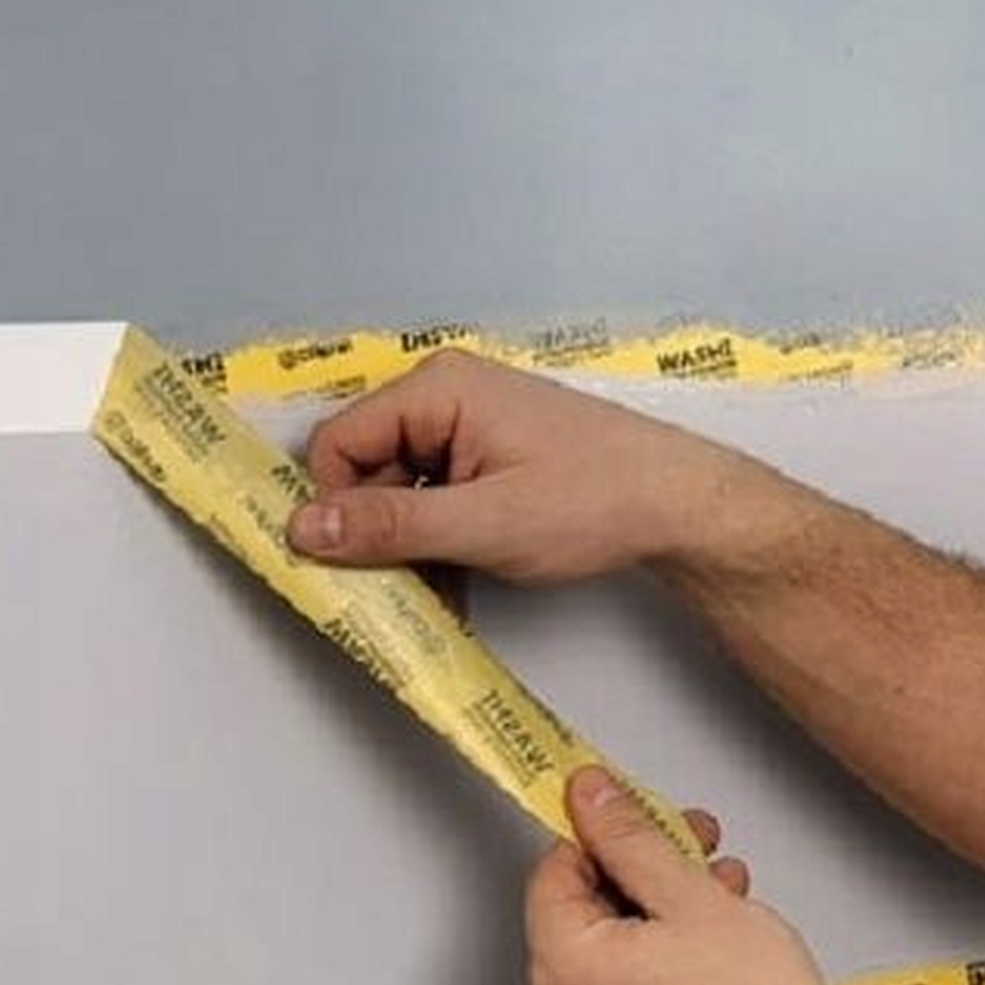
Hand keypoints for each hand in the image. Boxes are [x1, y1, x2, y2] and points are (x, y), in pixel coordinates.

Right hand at [285, 351, 737, 584]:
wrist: (679, 506)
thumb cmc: (596, 501)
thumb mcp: (483, 525)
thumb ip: (390, 525)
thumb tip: (305, 528)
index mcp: (437, 389)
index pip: (338, 443)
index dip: (336, 508)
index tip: (351, 566)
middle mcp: (446, 395)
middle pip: (366, 470)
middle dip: (379, 537)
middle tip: (403, 592)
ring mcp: (468, 425)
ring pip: (399, 493)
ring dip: (411, 549)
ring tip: (443, 595)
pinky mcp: (488, 455)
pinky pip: (434, 499)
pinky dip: (438, 544)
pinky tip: (459, 584)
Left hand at [525, 768, 879, 984]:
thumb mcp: (690, 894)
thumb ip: (629, 837)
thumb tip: (590, 799)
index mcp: (565, 971)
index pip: (554, 875)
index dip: (602, 836)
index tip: (633, 819)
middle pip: (584, 921)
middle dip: (643, 877)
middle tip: (695, 854)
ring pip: (612, 968)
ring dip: (661, 923)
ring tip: (722, 904)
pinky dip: (660, 981)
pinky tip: (712, 961)